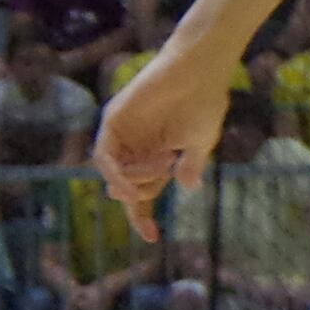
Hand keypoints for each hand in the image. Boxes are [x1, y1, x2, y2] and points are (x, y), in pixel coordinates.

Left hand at [91, 52, 236, 240]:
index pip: (142, 194)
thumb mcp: (201, 144)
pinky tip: (128, 183)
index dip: (142, 217)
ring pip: (114, 175)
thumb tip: (185, 189)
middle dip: (143, 193)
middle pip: (126, 188)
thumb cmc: (205, 103)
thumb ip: (190, 167)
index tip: (152, 239)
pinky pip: (104, 156)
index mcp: (155, 157)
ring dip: (134, 180)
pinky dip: (114, 173)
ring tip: (162, 162)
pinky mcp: (113, 121)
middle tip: (166, 169)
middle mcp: (135, 148)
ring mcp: (122, 135)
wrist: (200, 70)